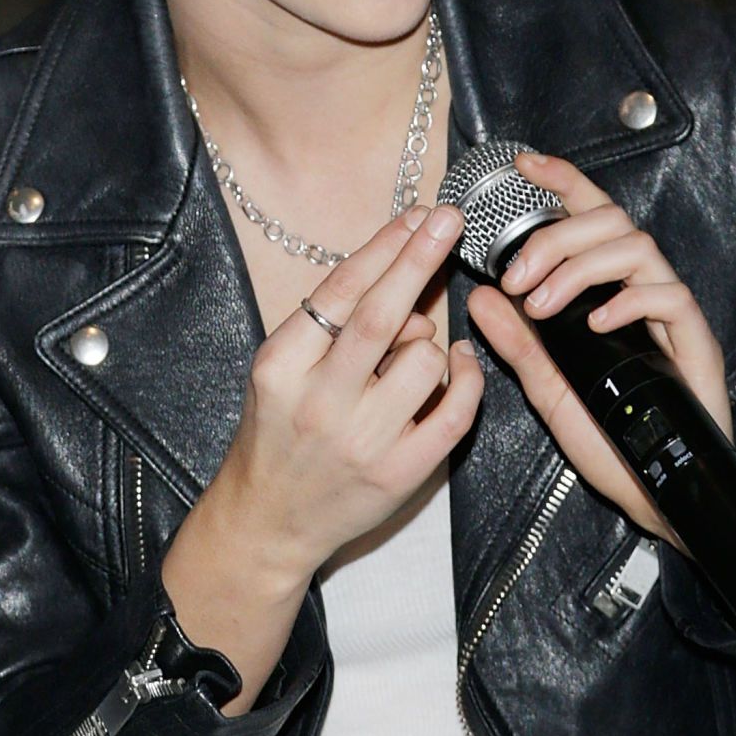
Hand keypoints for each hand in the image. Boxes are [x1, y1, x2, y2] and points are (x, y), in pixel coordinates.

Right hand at [213, 202, 483, 583]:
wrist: (268, 521)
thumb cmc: (278, 432)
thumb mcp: (281, 370)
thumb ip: (332, 328)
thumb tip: (405, 287)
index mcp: (281, 366)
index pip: (340, 292)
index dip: (384, 248)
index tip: (416, 215)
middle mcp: (319, 402)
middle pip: (382, 316)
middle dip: (419, 258)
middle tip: (448, 218)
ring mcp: (361, 441)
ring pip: (425, 360)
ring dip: (430, 341)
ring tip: (411, 354)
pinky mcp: (399, 473)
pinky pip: (455, 412)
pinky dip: (467, 379)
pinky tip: (462, 364)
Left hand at [465, 151, 730, 549]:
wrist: (660, 492)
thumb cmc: (610, 440)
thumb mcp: (549, 388)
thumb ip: (518, 342)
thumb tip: (479, 296)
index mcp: (608, 290)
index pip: (588, 217)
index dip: (561, 182)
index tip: (522, 166)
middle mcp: (642, 290)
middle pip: (610, 220)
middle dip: (556, 237)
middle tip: (517, 279)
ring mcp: (672, 313)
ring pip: (637, 247)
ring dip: (581, 267)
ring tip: (544, 306)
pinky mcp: (697, 340)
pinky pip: (669, 295)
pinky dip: (626, 301)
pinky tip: (593, 324)